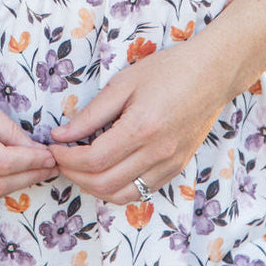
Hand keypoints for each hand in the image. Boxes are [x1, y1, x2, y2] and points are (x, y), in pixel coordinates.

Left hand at [47, 40, 225, 203]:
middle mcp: (157, 153)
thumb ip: (92, 113)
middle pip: (104, 183)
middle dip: (74, 175)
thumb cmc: (167, 70)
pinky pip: (142, 191)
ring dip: (94, 187)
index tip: (53, 147)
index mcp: (141, 128)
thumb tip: (61, 134)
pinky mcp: (177, 168)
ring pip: (123, 195)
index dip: (67, 158)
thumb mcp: (124, 83)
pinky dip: (118, 189)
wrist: (212, 74)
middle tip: (60, 159)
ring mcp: (170, 164)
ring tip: (79, 168)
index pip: (94, 159)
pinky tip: (106, 171)